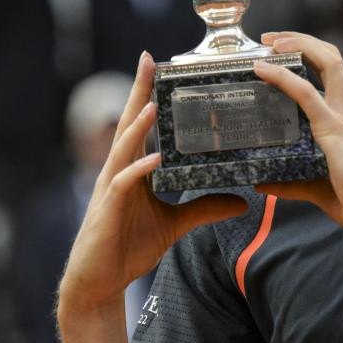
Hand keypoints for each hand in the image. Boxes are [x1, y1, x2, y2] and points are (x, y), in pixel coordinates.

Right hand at [58, 52, 246, 313]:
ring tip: (153, 104)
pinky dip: (137, 170)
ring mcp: (111, 188)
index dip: (147, 94)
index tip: (157, 63)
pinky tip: (153, 160)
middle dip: (139, 92)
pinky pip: (122, 184)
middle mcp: (120, 170)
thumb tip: (243, 201)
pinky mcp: (107, 209)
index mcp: (134, 168)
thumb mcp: (175, 224)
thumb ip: (205, 207)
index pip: (141, 124)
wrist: (100, 282)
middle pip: (130, 124)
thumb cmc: (128, 247)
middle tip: (147, 60)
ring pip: (124, 148)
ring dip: (138, 126)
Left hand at [253, 32, 342, 247]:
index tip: (282, 49)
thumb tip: (263, 183)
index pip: (333, 69)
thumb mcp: (319, 185)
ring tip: (270, 44)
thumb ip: (292, 182)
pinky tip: (264, 71)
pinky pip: (306, 93)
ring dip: (296, 45)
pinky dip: (283, 77)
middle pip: (330, 55)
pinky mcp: (335, 128)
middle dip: (300, 39)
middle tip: (270, 39)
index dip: (309, 52)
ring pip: (325, 62)